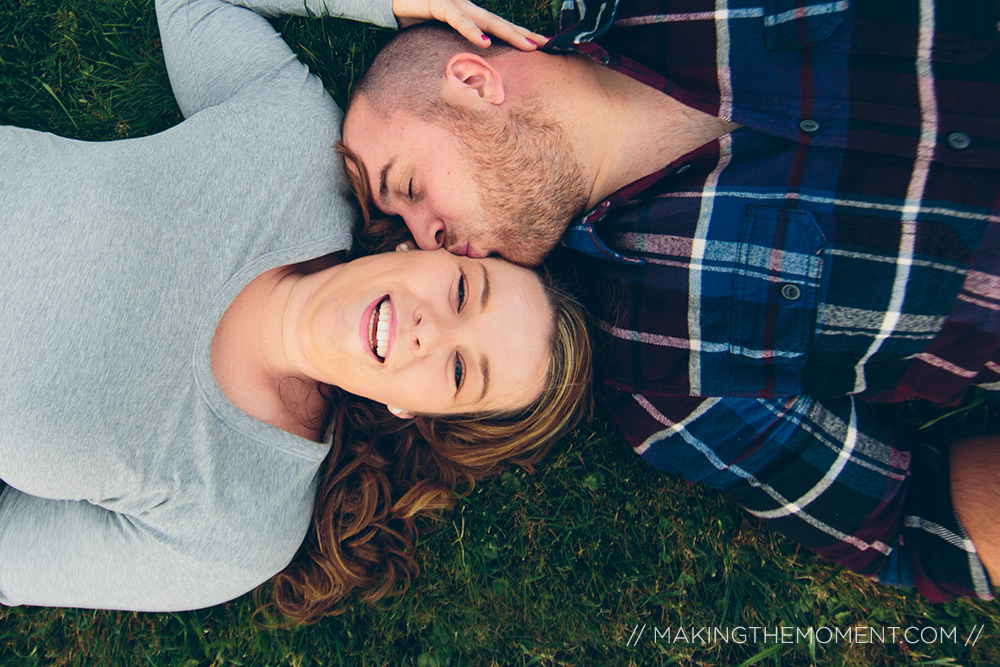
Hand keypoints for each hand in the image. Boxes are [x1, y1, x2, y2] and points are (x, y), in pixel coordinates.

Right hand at [391, 0, 546, 49]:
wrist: (386, 1)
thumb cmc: (411, 22)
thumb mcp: (436, 42)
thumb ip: (450, 55)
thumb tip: (461, 80)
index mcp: (468, 17)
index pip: (498, 28)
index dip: (520, 36)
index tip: (542, 47)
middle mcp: (466, 8)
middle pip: (500, 24)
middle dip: (524, 36)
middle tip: (546, 46)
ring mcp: (454, 4)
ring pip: (486, 21)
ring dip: (508, 34)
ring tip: (527, 47)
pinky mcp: (437, 3)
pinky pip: (457, 18)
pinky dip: (471, 30)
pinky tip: (484, 42)